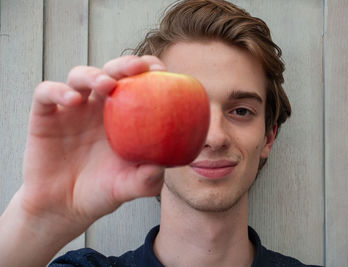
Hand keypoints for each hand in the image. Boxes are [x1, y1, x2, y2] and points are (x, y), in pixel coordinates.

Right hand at [0, 56, 166, 266]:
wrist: (64, 208)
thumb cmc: (101, 192)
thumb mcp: (128, 188)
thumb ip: (147, 180)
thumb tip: (163, 167)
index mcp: (124, 117)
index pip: (138, 84)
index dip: (149, 71)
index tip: (161, 71)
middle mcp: (99, 108)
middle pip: (111, 72)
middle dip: (125, 65)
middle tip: (137, 68)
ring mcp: (72, 109)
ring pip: (80, 76)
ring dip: (93, 75)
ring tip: (106, 84)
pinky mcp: (45, 116)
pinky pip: (46, 93)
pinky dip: (58, 90)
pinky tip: (73, 100)